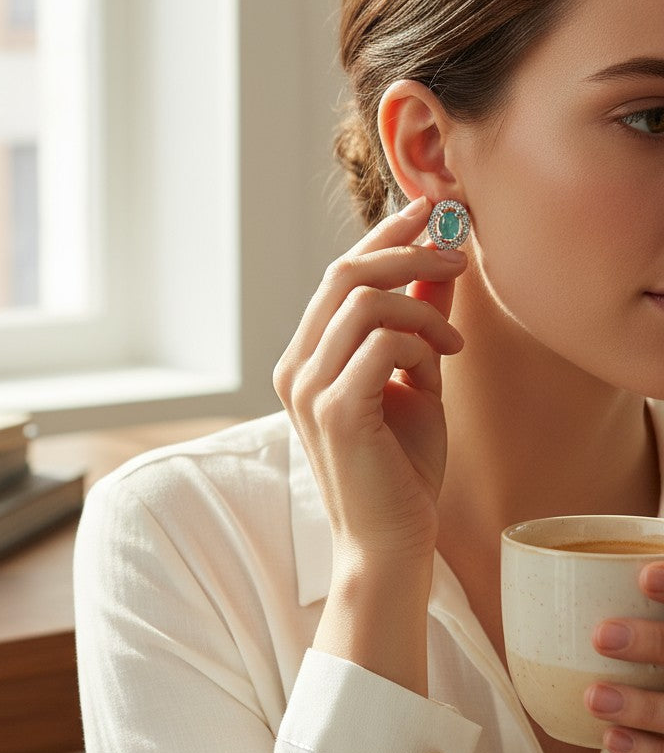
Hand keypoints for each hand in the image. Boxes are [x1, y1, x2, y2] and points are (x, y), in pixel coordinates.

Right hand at [273, 195, 467, 563]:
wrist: (391, 542)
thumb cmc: (401, 467)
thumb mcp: (415, 380)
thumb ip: (418, 323)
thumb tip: (437, 263)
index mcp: (306, 356)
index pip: (339, 275)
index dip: (383, 235)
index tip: (429, 209)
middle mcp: (295, 365)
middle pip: (345, 275)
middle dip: (408, 253)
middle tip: (457, 256)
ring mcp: (308, 387)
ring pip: (365, 302)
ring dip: (423, 309)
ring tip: (453, 342)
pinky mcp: (333, 409)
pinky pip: (382, 342)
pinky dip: (422, 343)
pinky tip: (441, 365)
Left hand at [585, 562, 663, 752]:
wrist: (659, 676)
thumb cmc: (639, 635)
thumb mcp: (634, 610)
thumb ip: (610, 585)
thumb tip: (532, 558)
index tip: (642, 576)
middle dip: (651, 643)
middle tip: (601, 636)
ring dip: (642, 707)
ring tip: (593, 697)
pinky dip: (647, 750)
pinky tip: (611, 737)